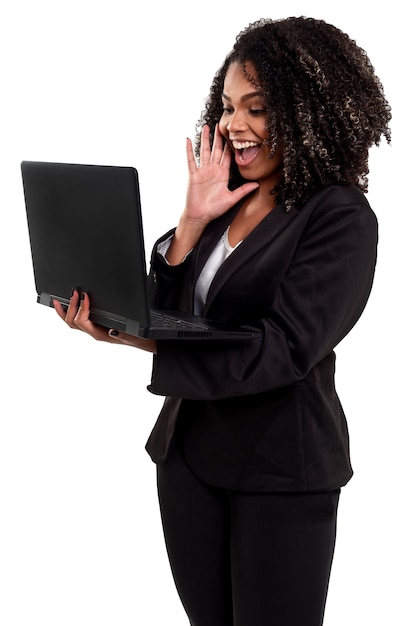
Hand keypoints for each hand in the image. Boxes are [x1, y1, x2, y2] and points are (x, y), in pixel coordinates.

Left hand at [52, 290, 156, 352]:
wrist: (140, 340)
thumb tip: (112, 332)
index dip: (81, 308)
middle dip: (70, 307)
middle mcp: (92, 332)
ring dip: (64, 310)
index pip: (82, 322)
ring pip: (71, 322)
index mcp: (98, 334)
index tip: (85, 295)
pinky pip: (77, 320)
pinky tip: (67, 305)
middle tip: (73, 293)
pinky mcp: (93, 325)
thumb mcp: (129, 334)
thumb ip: (120, 333)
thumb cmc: (135, 336)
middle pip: (72, 322)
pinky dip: (70, 312)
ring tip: (58, 300)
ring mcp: (91, 329)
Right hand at [166, 125, 258, 264]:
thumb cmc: (215, 209)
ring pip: (204, 151)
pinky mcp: (193, 174)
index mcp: (223, 174)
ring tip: (206, 127)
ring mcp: (203, 171)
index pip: (227, 156)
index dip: (230, 145)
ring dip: (205, 139)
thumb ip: (243, 191)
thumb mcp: (232, 199)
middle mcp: (213, 170)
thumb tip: (257, 185)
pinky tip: (188, 140)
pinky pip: (191, 160)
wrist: (200, 215)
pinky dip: (189, 150)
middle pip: (216, 150)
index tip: (233, 134)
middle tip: (220, 125)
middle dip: (218, 137)